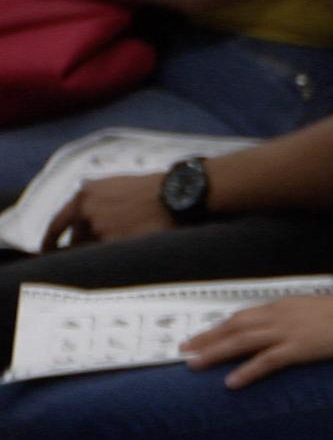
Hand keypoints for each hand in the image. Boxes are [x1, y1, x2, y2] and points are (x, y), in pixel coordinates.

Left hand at [43, 173, 173, 250]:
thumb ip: (97, 201)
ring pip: (97, 247)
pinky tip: (140, 240)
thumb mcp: (117, 185)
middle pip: (77, 239)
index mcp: (86, 193)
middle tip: (100, 251)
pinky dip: (122, 252)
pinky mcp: (114, 240)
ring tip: (134, 236)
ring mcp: (99, 225)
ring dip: (111, 246)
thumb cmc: (155, 189)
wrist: (176, 193)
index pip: (59, 222)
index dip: (51, 239)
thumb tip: (88, 224)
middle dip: (86, 247)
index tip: (48, 251)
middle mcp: (87, 208)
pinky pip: (112, 253)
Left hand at [182, 293, 332, 388]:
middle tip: (185, 349)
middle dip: (207, 338)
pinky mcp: (299, 348)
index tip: (203, 336)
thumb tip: (284, 326)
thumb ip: (296, 316)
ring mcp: (288, 331)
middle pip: (234, 326)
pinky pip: (266, 361)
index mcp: (284, 306)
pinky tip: (232, 382)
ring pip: (242, 341)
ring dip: (216, 353)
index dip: (220, 327)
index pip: (244, 316)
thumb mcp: (315, 309)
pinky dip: (247, 371)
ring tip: (195, 364)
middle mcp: (279, 316)